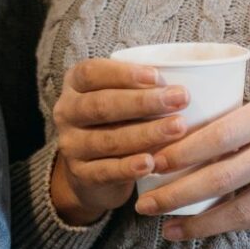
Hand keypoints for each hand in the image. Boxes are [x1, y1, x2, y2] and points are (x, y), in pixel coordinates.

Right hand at [47, 58, 191, 226]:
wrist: (90, 172)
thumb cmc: (116, 123)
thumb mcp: (119, 100)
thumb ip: (139, 88)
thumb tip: (183, 82)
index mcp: (74, 86)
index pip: (92, 73)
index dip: (124, 74)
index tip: (159, 77)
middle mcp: (66, 113)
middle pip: (102, 105)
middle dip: (143, 102)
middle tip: (180, 99)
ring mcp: (71, 145)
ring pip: (107, 139)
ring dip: (145, 134)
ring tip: (177, 128)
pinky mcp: (80, 175)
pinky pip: (106, 171)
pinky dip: (129, 167)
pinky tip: (151, 162)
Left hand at [135, 88, 249, 240]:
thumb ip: (239, 121)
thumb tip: (182, 138)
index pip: (220, 134)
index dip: (182, 152)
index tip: (153, 162)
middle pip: (223, 178)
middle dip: (178, 194)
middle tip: (146, 205)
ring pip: (241, 210)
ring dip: (200, 223)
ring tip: (169, 229)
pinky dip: (229, 226)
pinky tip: (204, 229)